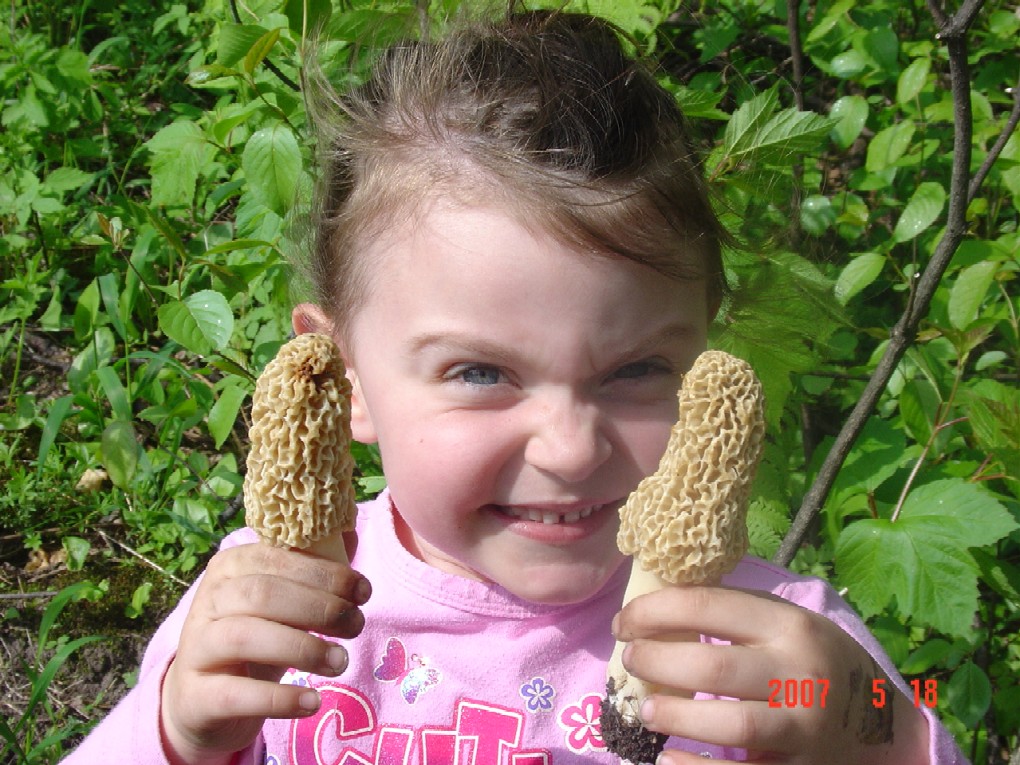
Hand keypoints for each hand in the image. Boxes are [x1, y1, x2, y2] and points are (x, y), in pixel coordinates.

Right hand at [160, 536, 368, 764]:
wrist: (201, 701)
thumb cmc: (255, 637)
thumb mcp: (282, 602)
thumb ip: (312, 569)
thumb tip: (350, 534)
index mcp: (230, 566)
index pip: (278, 558)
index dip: (325, 573)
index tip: (363, 591)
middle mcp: (208, 601)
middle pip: (264, 594)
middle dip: (319, 608)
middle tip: (356, 626)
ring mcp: (197, 648)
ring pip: (246, 637)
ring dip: (304, 649)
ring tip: (341, 662)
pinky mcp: (197, 696)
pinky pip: (236, 694)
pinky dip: (279, 699)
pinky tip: (312, 702)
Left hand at [613, 586, 929, 764]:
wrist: (885, 727)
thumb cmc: (816, 662)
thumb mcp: (789, 625)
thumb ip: (737, 613)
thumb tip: (656, 603)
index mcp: (791, 625)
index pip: (710, 606)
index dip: (655, 611)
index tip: (623, 622)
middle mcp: (801, 673)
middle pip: (713, 667)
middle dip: (657, 664)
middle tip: (630, 661)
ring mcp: (804, 727)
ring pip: (730, 725)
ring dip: (675, 718)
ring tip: (645, 712)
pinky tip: (667, 759)